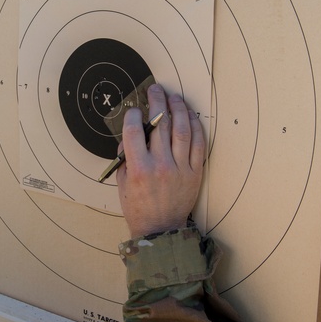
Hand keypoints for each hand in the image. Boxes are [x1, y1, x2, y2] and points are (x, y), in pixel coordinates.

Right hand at [116, 84, 204, 237]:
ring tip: (174, 97)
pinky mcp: (195, 172)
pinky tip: (190, 116)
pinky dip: (195, 127)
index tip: (133, 110)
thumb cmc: (139, 208)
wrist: (161, 231)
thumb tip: (131, 136)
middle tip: (156, 90)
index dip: (132, 115)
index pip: (134, 131)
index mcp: (139, 168)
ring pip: (182, 129)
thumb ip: (125, 157)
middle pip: (160, 124)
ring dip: (178, 108)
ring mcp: (181, 168)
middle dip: (157, 102)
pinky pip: (198, 144)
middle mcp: (161, 165)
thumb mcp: (122, 183)